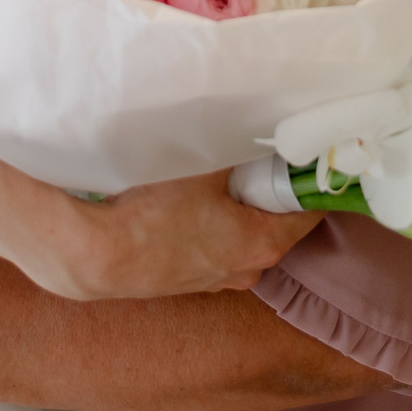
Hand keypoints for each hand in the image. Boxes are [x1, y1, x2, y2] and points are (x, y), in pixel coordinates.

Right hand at [28, 170, 317, 302]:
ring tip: (221, 177)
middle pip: (277, 223)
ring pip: (246, 236)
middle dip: (270, 191)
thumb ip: (235, 150)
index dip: (309, 180)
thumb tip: (254, 128)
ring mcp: (219, 280)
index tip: (306, 156)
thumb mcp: (202, 168)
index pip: (310, 210)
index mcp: (264, 244)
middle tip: (259, 157)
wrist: (101, 256)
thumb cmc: (154, 214)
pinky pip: (219, 248)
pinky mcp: (192, 281)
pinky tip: (193, 205)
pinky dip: (217, 226)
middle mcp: (249, 269)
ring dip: (241, 210)